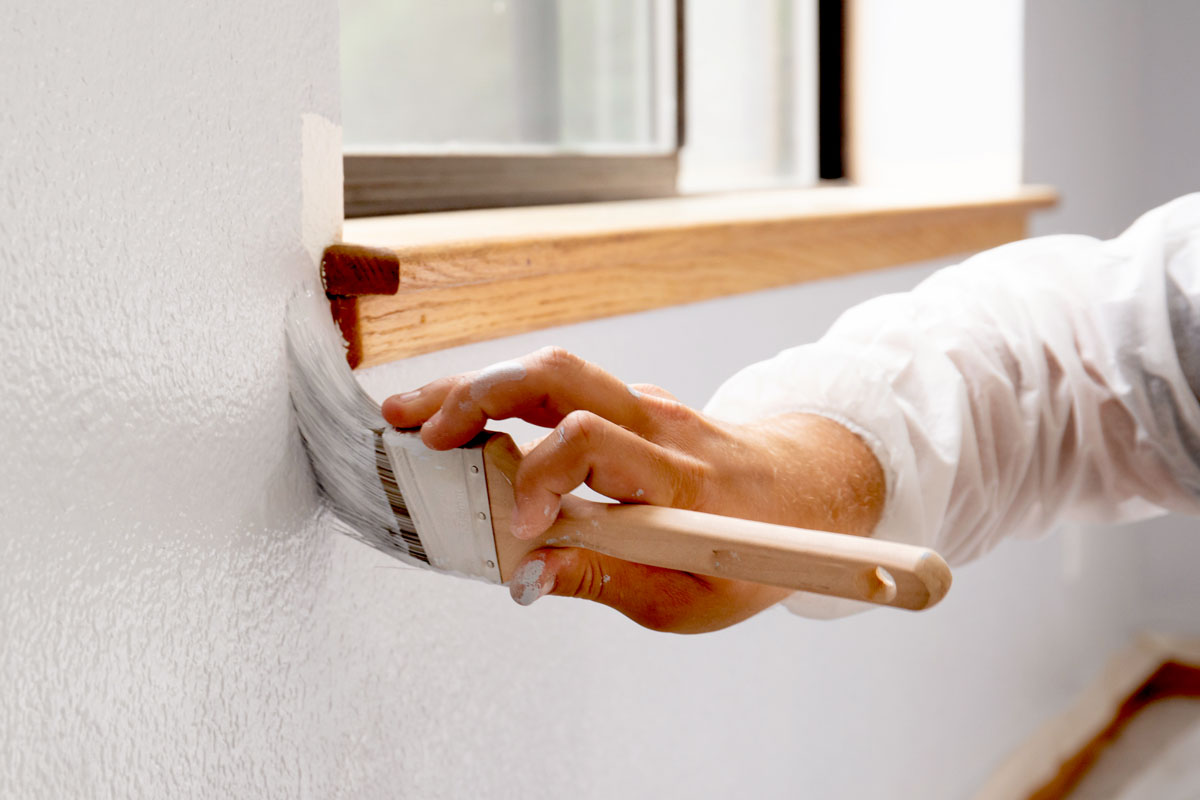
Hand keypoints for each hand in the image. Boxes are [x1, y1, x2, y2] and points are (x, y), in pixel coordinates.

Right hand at [381, 347, 884, 633]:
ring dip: (477, 386)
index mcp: (677, 481)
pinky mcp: (634, 404)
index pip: (590, 444)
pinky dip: (506, 396)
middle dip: (477, 396)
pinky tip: (465, 422)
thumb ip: (602, 580)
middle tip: (415, 429)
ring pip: (553, 370)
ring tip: (414, 414)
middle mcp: (658, 426)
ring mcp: (647, 405)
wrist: (808, 494)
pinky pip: (564, 386)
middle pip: (558, 378)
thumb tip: (525, 574)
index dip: (536, 479)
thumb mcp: (686, 596)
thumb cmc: (752, 553)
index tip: (511, 528)